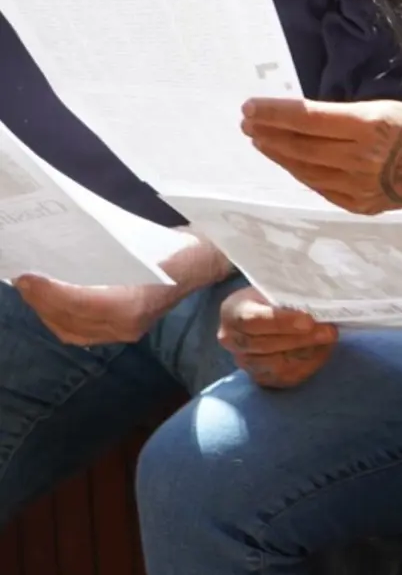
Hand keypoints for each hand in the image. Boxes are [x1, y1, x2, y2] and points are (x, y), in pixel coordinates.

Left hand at [14, 229, 229, 346]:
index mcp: (132, 303)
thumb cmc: (175, 246)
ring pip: (71, 330)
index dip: (48, 292)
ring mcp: (126, 332)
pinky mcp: (125, 332)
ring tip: (33, 290)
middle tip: (24, 279)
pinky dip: (62, 319)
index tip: (27, 276)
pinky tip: (54, 303)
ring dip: (48, 312)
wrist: (205, 261)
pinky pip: (82, 333)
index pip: (78, 304)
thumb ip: (100, 251)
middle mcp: (126, 324)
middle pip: (68, 320)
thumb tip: (59, 251)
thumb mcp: (139, 241)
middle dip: (41, 301)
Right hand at [219, 287, 339, 388]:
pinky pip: (285, 378)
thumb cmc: (275, 293)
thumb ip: (292, 293)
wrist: (267, 310)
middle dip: (302, 339)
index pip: (253, 320)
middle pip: (266, 345)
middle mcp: (232, 340)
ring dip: (308, 353)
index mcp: (232, 311)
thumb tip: (320, 300)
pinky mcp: (260, 377)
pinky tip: (323, 351)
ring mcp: (244, 362)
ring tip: (329, 340)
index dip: (281, 322)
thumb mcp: (278, 285)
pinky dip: (308, 365)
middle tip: (329, 331)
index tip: (308, 321)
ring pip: (277, 365)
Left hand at [241, 98, 401, 213]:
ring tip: (262, 141)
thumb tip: (293, 117)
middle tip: (248, 123)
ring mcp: (360, 186)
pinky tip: (289, 161)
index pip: (310, 119)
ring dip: (279, 155)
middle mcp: (363, 158)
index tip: (250, 107)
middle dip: (269, 133)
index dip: (276, 114)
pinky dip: (301, 173)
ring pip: (306, 170)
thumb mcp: (380, 109)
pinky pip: (320, 188)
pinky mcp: (359, 205)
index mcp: (371, 126)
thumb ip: (339, 116)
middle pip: (302, 147)